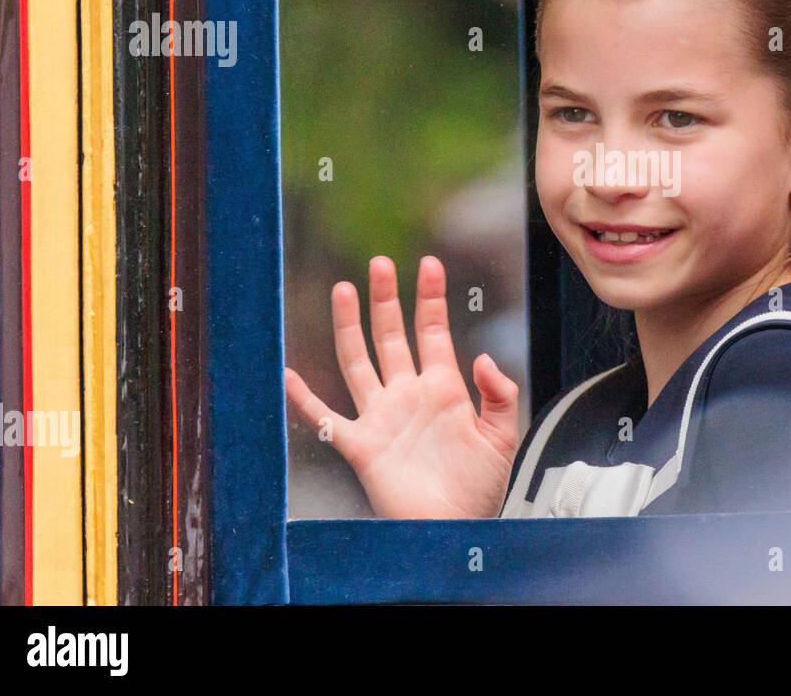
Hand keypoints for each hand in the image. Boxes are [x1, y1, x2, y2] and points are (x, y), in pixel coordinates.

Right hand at [284, 255, 519, 518]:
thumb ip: (500, 395)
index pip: (433, 332)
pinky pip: (326, 418)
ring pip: (359, 361)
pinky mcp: (361, 446)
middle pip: (390, 336)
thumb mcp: (502, 437)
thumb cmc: (479, 488)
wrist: (454, 527)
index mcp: (443, 388)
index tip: (429, 264)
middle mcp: (407, 395)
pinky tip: (289, 375)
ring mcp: (382, 417)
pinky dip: (304, 399)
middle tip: (380, 264)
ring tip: (344, 289)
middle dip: (385, 300)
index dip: (430, 298)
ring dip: (350, 326)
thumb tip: (484, 357)